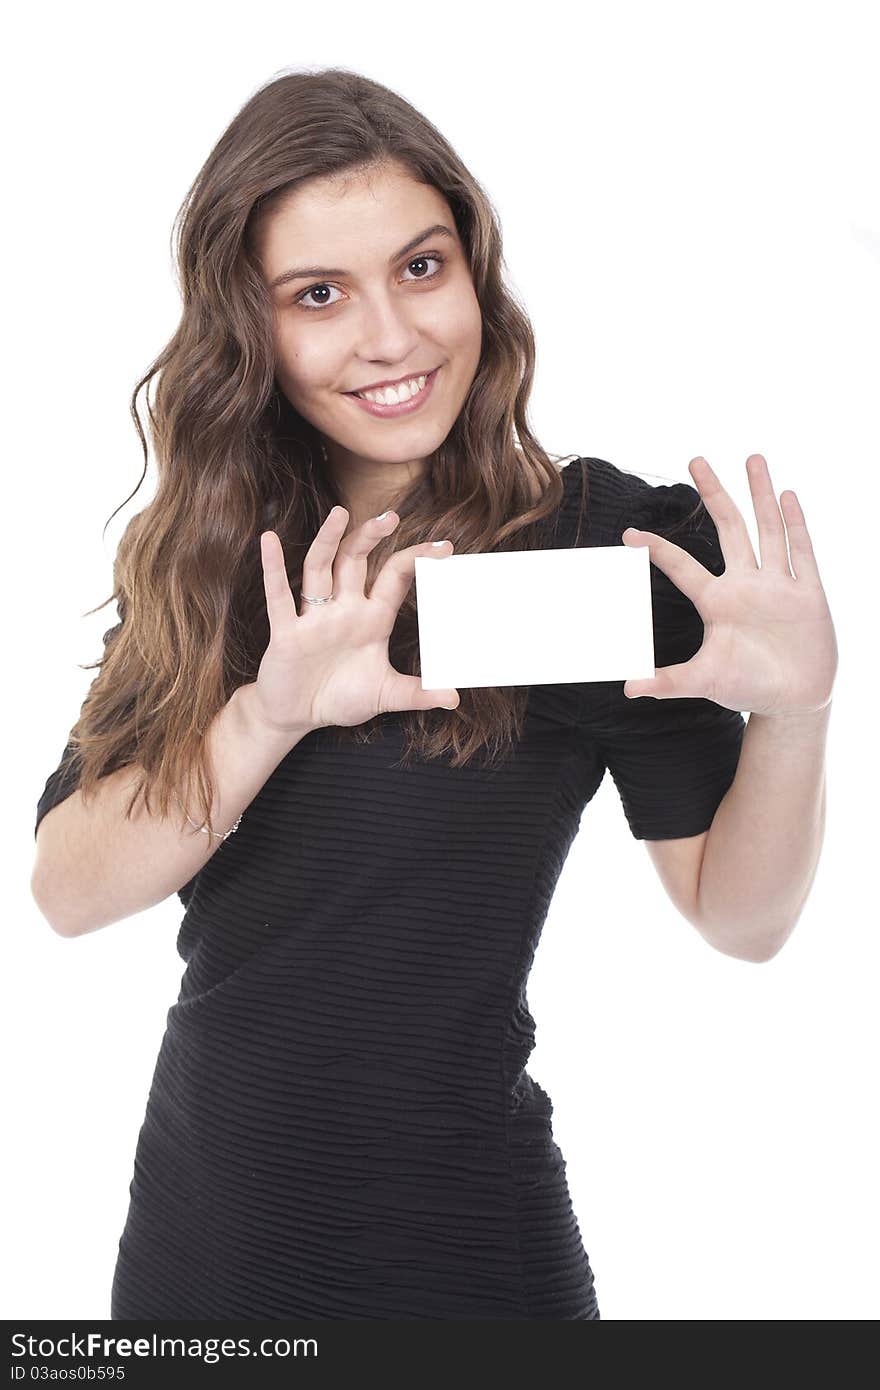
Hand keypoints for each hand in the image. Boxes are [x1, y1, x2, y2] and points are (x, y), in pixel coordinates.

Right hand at [251, 507, 459, 736]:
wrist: (296, 716)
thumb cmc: (339, 699)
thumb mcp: (385, 695)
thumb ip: (417, 693)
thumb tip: (454, 699)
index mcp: (371, 619)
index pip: (395, 578)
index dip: (416, 560)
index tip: (445, 548)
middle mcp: (343, 610)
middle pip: (356, 560)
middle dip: (371, 537)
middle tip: (391, 517)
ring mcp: (314, 617)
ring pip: (320, 568)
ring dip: (329, 540)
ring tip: (340, 513)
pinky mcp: (286, 632)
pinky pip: (279, 596)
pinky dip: (273, 569)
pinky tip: (270, 541)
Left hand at [620, 455, 837, 717]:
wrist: (793, 701)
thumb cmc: (747, 687)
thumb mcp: (703, 680)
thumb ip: (667, 682)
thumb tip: (627, 688)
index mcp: (717, 602)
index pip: (682, 566)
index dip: (657, 550)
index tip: (628, 534)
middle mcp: (745, 584)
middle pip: (728, 528)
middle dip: (713, 494)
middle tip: (695, 460)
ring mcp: (777, 585)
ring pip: (767, 529)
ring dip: (760, 494)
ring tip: (752, 458)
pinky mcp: (807, 593)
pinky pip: (801, 552)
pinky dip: (795, 524)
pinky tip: (788, 496)